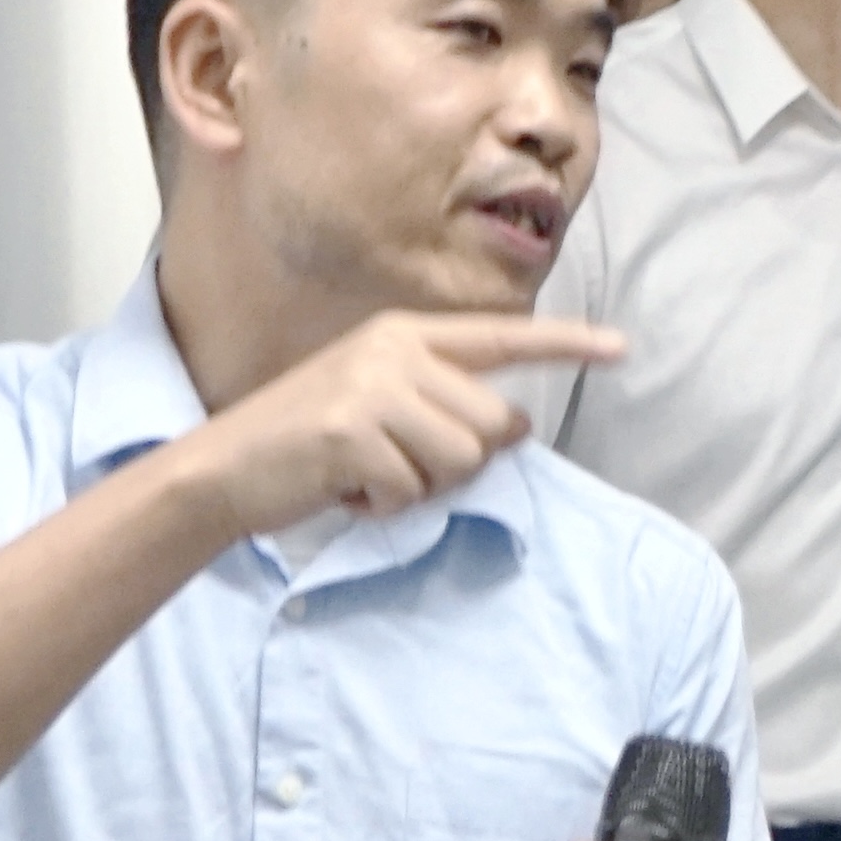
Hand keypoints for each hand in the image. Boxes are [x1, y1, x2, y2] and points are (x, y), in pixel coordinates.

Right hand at [163, 310, 624, 543]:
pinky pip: (414, 489)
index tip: (620, 348)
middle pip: (489, 422)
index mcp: (403, 335)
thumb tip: (517, 426)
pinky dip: (384, 505)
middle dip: (454, 462)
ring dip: (420, 487)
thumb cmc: (304, 446)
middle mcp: (394, 350)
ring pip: (460, 458)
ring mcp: (373, 387)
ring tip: (366, 475)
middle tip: (392, 465)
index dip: (566, 345)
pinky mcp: (354, 432)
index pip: (501, 337)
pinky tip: (344, 489)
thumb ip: (445, 405)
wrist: (220, 469)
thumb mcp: (376, 405)